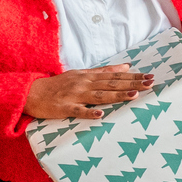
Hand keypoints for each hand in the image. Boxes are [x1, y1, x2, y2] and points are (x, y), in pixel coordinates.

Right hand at [24, 64, 152, 120]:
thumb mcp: (83, 74)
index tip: (149, 76)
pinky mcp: (64, 108)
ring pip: (99, 95)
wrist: (32, 92)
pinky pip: (77, 111)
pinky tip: (100, 115)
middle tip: (150, 84)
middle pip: (111, 84)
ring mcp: (74, 95)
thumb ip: (105, 71)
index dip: (132, 76)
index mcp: (89, 76)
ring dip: (116, 95)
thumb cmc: (59, 85)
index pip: (115, 75)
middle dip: (131, 84)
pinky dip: (89, 112)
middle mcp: (84, 83)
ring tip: (134, 95)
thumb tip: (126, 66)